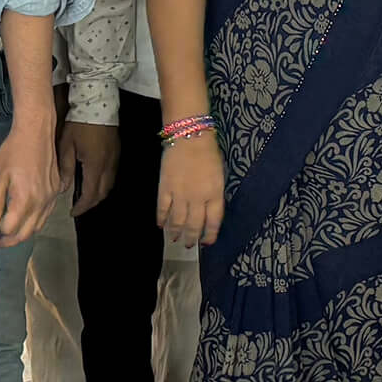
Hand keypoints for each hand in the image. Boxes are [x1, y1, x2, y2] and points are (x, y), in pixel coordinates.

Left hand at [0, 118, 58, 247]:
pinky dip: (35, 222)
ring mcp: (51, 197)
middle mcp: (41, 202)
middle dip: (9, 241)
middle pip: (25, 234)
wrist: (36, 131)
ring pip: (38, 227)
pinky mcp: (57, 190)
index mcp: (25, 200)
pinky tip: (25, 218)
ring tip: (8, 232)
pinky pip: (46, 214)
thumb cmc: (14, 150)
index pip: (10, 229)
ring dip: (23, 233)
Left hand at [62, 120, 120, 214]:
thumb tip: (62, 188)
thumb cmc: (78, 123)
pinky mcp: (117, 151)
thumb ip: (64, 168)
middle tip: (80, 206)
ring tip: (86, 196)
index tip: (73, 212)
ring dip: (99, 193)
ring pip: (110, 184)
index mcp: (95, 165)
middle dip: (92, 203)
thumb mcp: (66, 145)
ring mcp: (115, 158)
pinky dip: (104, 182)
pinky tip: (94, 180)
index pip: (90, 194)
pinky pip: (112, 174)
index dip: (82, 206)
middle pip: (103, 192)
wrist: (97, 103)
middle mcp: (108, 165)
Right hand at [157, 131, 225, 251]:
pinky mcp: (165, 188)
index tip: (207, 242)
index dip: (210, 235)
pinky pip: (162, 209)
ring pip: (177, 221)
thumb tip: (208, 211)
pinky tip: (161, 226)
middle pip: (194, 225)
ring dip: (176, 232)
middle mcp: (198, 198)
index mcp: (214, 194)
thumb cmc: (208, 153)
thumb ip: (215, 194)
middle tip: (189, 245)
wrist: (189, 136)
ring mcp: (180, 195)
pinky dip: (162, 219)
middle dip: (192, 238)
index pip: (213, 222)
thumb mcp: (219, 175)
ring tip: (175, 239)